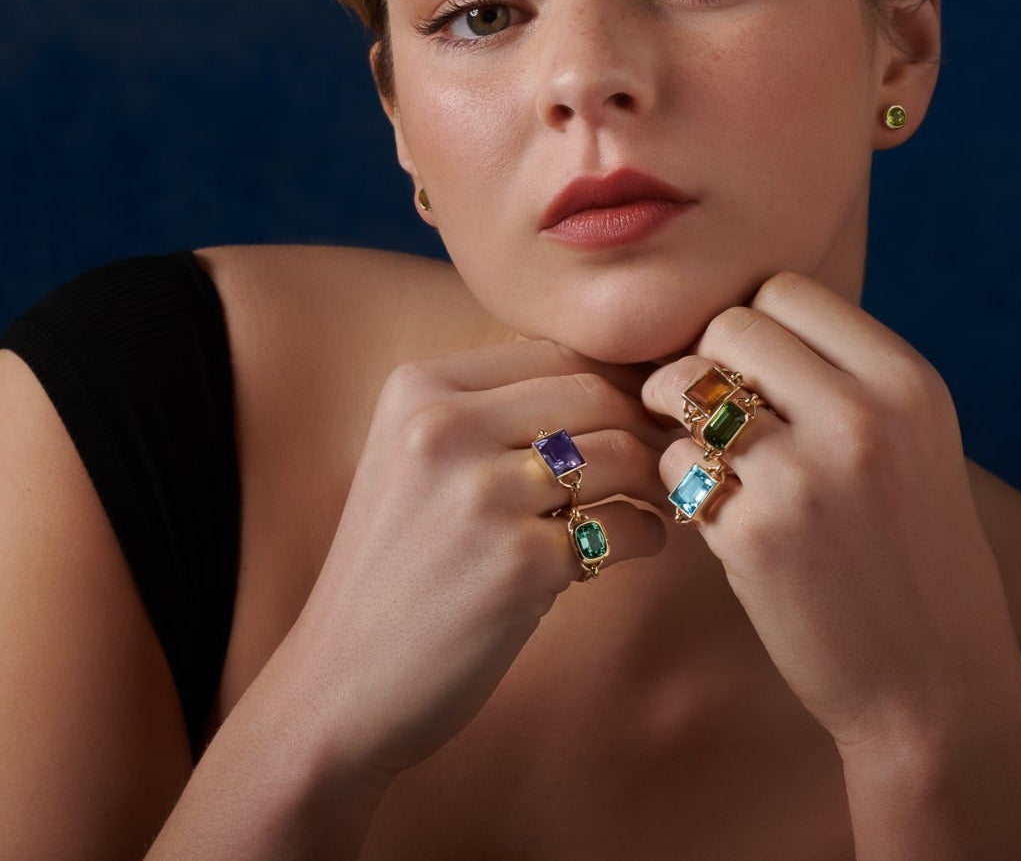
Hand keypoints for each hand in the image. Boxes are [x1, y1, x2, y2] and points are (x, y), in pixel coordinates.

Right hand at [278, 339, 671, 781]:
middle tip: (670, 450)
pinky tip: (634, 544)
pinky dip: (645, 534)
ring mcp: (481, 495)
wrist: (338, 683)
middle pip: (595, 392)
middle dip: (645, 422)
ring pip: (619, 452)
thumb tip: (612, 377)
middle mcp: (443, 428)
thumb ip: (492, 409)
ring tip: (653, 498)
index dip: (615, 378)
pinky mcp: (518, 564)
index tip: (643, 408)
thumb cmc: (399, 566)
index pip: (555, 351)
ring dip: (654, 477)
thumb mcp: (417, 459)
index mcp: (418, 387)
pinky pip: (622, 526)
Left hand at [641, 272, 1015, 755]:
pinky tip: (710, 505)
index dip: (754, 323)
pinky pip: (677, 462)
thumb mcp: (914, 438)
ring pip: (690, 386)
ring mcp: (807, 474)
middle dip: (707, 359)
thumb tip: (737, 318)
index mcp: (906, 380)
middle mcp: (863, 415)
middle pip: (731, 325)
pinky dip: (679, 477)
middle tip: (711, 408)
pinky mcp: (757, 534)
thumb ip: (844, 373)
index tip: (751, 368)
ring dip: (678, 413)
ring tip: (701, 450)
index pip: (786, 289)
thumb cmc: (912, 548)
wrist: (935, 680)